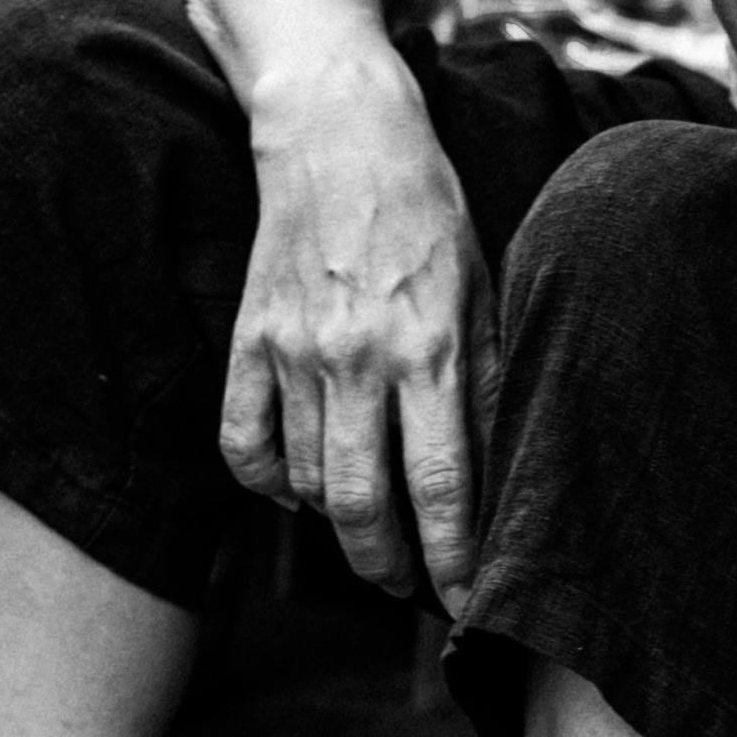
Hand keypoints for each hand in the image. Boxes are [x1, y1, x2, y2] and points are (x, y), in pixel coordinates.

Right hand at [217, 64, 485, 600]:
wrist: (341, 138)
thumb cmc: (430, 215)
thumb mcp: (485, 293)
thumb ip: (485, 384)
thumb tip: (492, 479)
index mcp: (432, 346)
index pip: (442, 485)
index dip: (451, 558)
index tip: (464, 599)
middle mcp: (360, 357)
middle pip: (362, 503)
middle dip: (386, 564)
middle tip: (404, 586)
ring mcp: (295, 351)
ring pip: (307, 482)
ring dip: (336, 523)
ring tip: (365, 530)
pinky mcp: (249, 339)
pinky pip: (243, 444)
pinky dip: (268, 483)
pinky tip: (297, 488)